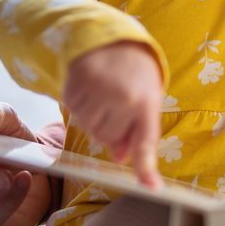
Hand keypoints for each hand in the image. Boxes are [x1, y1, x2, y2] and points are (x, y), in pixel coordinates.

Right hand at [64, 40, 163, 186]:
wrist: (112, 37)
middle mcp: (123, 97)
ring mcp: (98, 91)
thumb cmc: (134, 72)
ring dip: (94, 116)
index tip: (151, 188)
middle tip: (116, 102)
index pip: (146, 140)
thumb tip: (121, 158)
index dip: (147, 167)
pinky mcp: (75, 85)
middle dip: (110, 126)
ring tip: (104, 92)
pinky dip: (79, 104)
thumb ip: (137, 129)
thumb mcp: (145, 96)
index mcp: (147, 100)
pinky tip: (90, 87)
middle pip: (107, 137)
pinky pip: (73, 112)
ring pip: (89, 127)